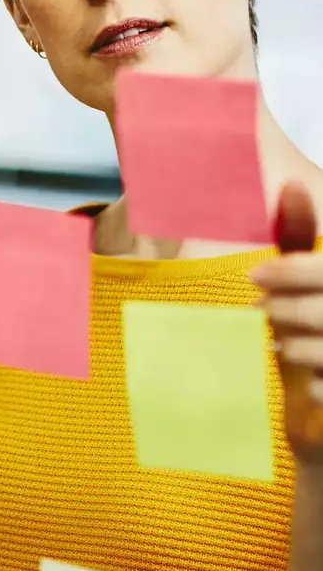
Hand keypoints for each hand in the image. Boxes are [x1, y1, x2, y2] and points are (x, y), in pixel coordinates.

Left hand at [251, 180, 322, 462]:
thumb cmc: (319, 326)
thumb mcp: (316, 280)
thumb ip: (304, 237)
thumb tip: (289, 184)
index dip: (292, 269)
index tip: (254, 276)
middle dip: (286, 309)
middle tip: (260, 313)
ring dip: (295, 346)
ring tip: (283, 344)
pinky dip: (315, 385)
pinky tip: (310, 380)